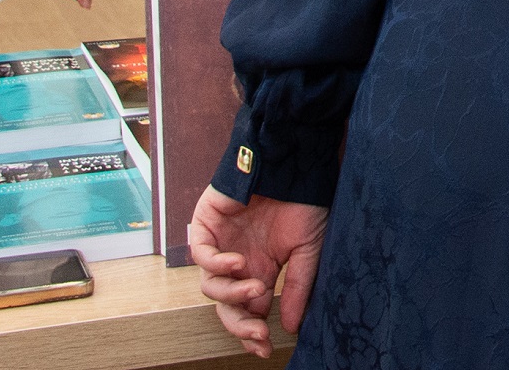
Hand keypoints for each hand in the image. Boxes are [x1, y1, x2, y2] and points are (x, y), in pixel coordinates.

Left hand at [191, 186, 328, 357]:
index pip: (249, 311)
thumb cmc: (304, 201)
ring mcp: (221, 243)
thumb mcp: (308, 251)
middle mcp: (239, 261)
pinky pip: (201, 255)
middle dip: (239, 324)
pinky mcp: (207, 223)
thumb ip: (297, 287)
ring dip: (232, 294)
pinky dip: (216, 265)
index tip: (264, 347)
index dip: (252, 332)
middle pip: (226, 306)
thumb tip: (290, 327)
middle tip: (257, 333)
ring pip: (210, 286)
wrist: (295, 162)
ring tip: (256, 287)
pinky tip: (238, 263)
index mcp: (261, 269)